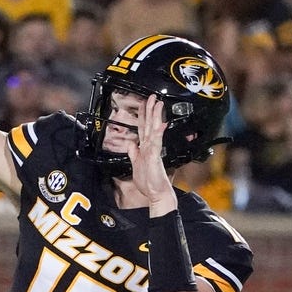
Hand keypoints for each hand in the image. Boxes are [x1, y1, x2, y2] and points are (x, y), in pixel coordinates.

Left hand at [126, 94, 174, 210]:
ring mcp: (154, 150)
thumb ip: (134, 153)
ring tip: (157, 103)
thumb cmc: (148, 182)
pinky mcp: (155, 156)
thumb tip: (131, 144)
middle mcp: (151, 146)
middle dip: (150, 110)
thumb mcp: (136, 165)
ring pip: (154, 129)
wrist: (157, 194)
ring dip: (155, 116)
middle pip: (150, 124)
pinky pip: (156, 142)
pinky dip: (158, 132)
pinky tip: (160, 124)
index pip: (144, 128)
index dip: (143, 116)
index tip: (144, 104)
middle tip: (152, 97)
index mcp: (145, 147)